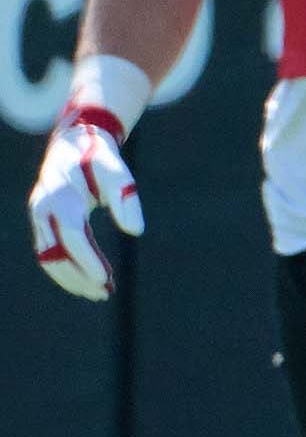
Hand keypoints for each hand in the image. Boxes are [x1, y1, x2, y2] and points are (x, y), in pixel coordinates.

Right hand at [28, 108, 137, 303]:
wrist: (73, 143)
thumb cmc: (98, 156)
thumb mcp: (116, 169)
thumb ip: (125, 197)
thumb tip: (135, 231)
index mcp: (60, 193)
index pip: (72, 233)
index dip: (87, 258)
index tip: (106, 279)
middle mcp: (43, 208)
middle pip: (55, 252)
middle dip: (78, 276)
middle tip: (105, 293)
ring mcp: (39, 217)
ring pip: (49, 257)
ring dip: (72, 278)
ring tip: (100, 292)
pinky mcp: (42, 224)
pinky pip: (50, 253)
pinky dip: (67, 269)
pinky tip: (90, 280)